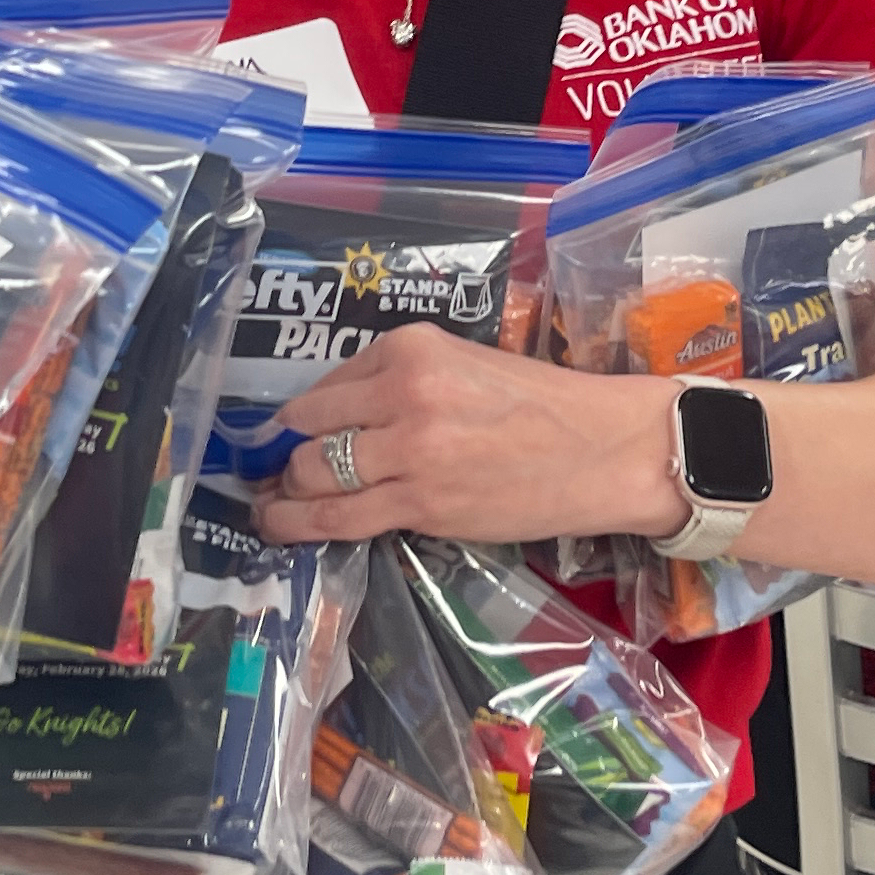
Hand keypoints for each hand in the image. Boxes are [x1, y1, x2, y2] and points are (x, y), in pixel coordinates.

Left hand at [249, 327, 684, 550]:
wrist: (605, 450)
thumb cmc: (544, 408)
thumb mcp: (465, 365)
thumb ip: (400, 382)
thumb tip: (335, 418)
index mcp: (412, 346)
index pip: (328, 384)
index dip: (302, 417)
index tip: (283, 435)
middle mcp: (403, 390)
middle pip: (309, 428)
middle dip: (286, 456)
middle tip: (272, 474)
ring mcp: (409, 449)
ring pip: (313, 474)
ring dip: (284, 495)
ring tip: (269, 505)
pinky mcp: (420, 502)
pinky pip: (338, 518)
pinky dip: (298, 524)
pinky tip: (279, 527)